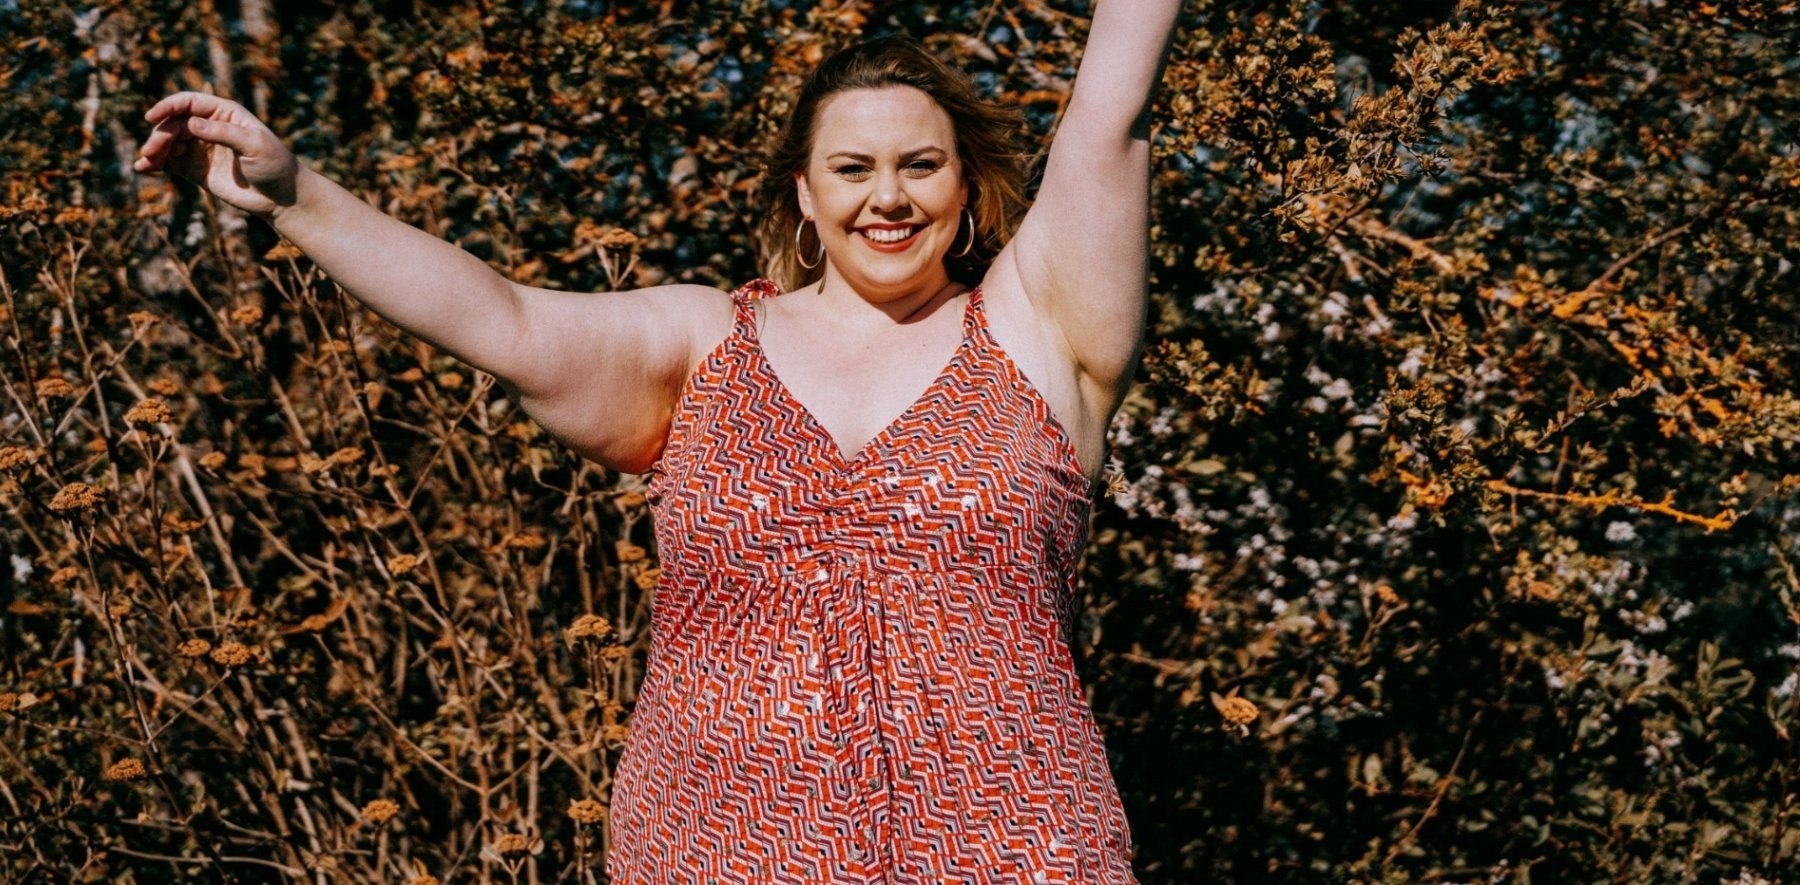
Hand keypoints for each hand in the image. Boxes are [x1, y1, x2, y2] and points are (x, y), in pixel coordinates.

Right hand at [135, 92, 298, 218]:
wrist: (282, 197)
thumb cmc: (274, 165)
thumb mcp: (254, 145)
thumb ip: (223, 133)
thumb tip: (190, 123)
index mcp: (224, 113)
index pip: (189, 102)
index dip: (168, 107)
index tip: (152, 117)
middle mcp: (209, 127)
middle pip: (174, 123)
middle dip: (160, 135)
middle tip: (152, 151)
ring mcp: (201, 148)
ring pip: (168, 142)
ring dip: (154, 149)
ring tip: (146, 162)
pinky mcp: (195, 169)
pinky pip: (169, 162)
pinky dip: (155, 163)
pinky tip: (143, 168)